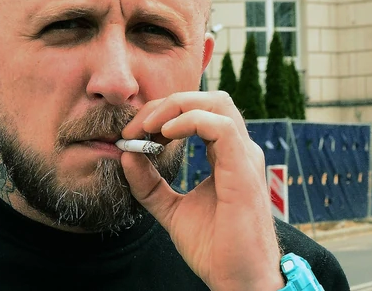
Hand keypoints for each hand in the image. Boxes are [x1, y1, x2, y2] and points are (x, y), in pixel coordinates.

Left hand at [120, 91, 284, 290]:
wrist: (236, 280)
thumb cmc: (214, 247)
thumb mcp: (169, 208)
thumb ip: (148, 183)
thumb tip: (126, 154)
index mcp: (227, 155)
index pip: (199, 111)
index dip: (163, 113)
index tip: (133, 133)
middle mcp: (239, 150)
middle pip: (208, 99)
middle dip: (168, 103)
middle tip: (137, 125)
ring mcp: (245, 158)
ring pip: (217, 103)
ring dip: (176, 107)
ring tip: (148, 128)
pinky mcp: (244, 171)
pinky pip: (221, 126)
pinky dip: (189, 121)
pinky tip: (164, 136)